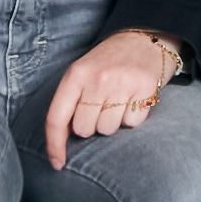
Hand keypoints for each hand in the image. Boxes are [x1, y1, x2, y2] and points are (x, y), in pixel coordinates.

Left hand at [41, 28, 187, 162]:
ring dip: (112, 122)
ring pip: (108, 129)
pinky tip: (134, 99)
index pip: (57, 117)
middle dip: (91, 125)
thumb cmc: (109, 61)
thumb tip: (62, 138)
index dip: (54, 145)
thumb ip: (71, 100)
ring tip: (118, 100)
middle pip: (85, 129)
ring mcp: (122, 84)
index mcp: (76, 74)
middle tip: (101, 106)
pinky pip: (132, 123)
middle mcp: (97, 79)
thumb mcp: (83, 71)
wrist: (145, 37)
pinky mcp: (145, 89)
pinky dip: (132, 117)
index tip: (57, 164)